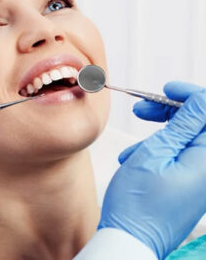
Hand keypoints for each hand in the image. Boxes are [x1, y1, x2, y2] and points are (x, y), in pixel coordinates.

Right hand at [99, 82, 205, 259]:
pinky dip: (160, 152)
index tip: (166, 89)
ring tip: (133, 145)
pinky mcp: (193, 187)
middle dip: (171, 112)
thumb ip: (181, 125)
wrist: (132, 240)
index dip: (189, 95)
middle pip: (199, 125)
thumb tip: (199, 101)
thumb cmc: (137, 203)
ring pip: (187, 140)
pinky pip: (182, 158)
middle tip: (143, 109)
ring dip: (160, 134)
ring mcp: (203, 180)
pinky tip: (137, 159)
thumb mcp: (153, 154)